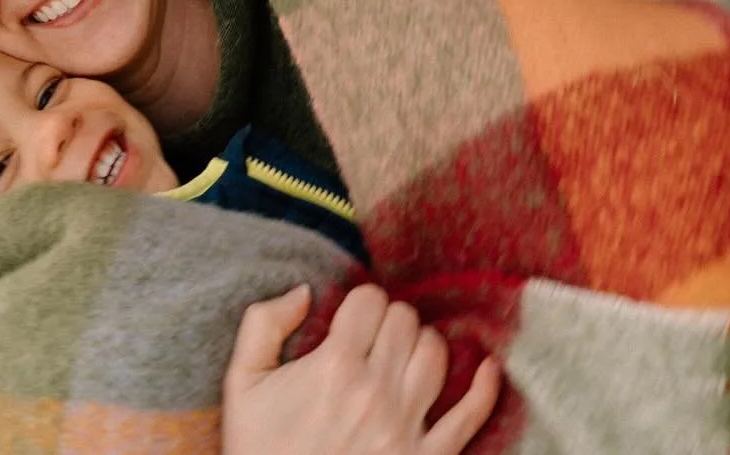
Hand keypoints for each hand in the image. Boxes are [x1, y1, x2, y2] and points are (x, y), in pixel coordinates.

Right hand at [222, 282, 499, 454]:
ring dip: (422, 344)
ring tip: (405, 352)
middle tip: (374, 336)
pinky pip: (469, 418)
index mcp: (333, 367)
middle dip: (389, 319)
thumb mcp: (242, 383)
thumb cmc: (260, 449)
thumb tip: (302, 291)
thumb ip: (263, 323)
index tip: (352, 317)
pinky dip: (483, 390)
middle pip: (404, 321)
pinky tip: (486, 369)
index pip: (370, 300)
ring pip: (436, 355)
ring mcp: (405, 428)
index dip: (361, 301)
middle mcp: (375, 392)